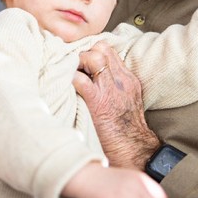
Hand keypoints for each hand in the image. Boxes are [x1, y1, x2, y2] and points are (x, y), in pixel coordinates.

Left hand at [73, 42, 158, 169]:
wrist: (133, 149)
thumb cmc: (125, 131)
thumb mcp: (127, 102)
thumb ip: (115, 87)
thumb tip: (94, 79)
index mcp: (128, 80)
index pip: (109, 50)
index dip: (92, 51)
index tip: (82, 61)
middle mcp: (120, 80)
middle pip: (101, 48)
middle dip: (84, 52)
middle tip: (75, 67)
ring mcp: (110, 89)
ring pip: (93, 57)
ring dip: (78, 62)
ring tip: (71, 74)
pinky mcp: (98, 101)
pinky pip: (80, 79)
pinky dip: (70, 78)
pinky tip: (65, 86)